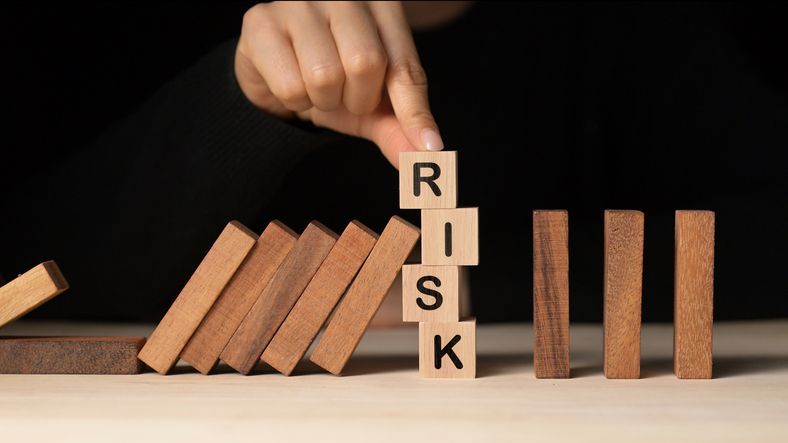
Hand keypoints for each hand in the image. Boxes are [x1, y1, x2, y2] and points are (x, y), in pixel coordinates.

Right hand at [235, 1, 442, 167]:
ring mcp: (299, 3)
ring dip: (323, 100)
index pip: (405, 65)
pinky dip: (293, 100)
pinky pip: (290, 85)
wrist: (273, 70)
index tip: (428, 147)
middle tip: (342, 94)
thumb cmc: (332, 78)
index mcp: (381, 6)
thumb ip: (400, 125)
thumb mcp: (372, 104)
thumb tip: (428, 156)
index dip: (414, 111)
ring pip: (326, 75)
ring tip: (314, 86)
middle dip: (356, 99)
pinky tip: (288, 79)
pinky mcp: (261, 21)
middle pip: (366, 63)